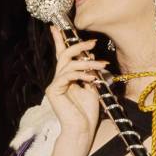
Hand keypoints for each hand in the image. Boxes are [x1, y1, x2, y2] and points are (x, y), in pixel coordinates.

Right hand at [45, 25, 108, 147]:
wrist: (82, 129)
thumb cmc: (88, 111)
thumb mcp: (92, 87)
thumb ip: (89, 72)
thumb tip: (90, 57)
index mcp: (67, 77)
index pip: (62, 55)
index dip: (59, 40)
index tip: (56, 26)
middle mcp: (59, 79)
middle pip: (64, 55)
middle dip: (78, 46)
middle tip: (93, 42)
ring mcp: (55, 84)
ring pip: (69, 64)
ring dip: (87, 63)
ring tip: (102, 66)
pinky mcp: (54, 91)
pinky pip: (68, 76)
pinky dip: (82, 75)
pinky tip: (93, 79)